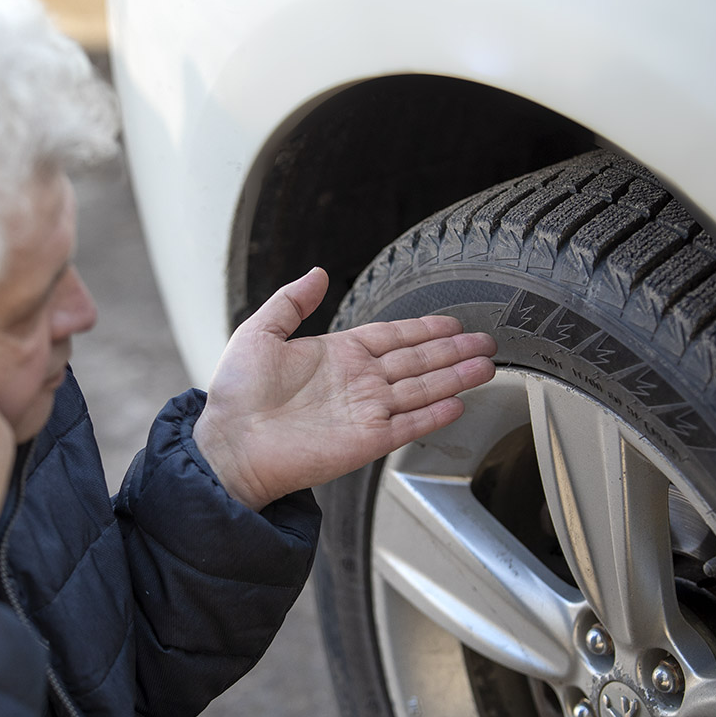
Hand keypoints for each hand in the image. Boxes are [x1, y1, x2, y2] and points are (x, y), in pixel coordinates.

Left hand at [193, 267, 495, 510]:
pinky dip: (434, 415)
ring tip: (487, 366)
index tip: (452, 323)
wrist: (229, 444)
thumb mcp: (259, 332)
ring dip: (455, 377)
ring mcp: (364, 411)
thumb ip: (291, 301)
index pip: (392, 336)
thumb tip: (317, 272)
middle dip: (453, 351)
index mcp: (336, 355)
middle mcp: (356, 382)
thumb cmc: (236, 394)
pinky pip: (408, 425)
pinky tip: (458, 403)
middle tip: (486, 341)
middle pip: (416, 360)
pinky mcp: (366, 441)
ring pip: (421, 389)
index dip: (424, 329)